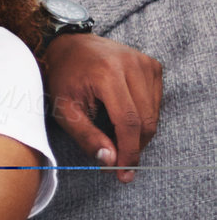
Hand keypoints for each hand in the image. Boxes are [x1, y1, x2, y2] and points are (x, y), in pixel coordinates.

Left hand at [43, 32, 162, 182]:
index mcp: (107, 74)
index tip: (124, 174)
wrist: (70, 46)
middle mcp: (131, 65)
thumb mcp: (64, 110)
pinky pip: (155, 102)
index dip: (129, 151)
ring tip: (117, 143)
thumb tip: (110, 161)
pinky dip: (143, 118)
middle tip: (119, 165)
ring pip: (153, 114)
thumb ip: (86, 136)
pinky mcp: (153, 66)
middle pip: (145, 120)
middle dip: (134, 147)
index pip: (129, 121)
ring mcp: (145, 63)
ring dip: (139, 135)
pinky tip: (123, 122)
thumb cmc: (63, 79)